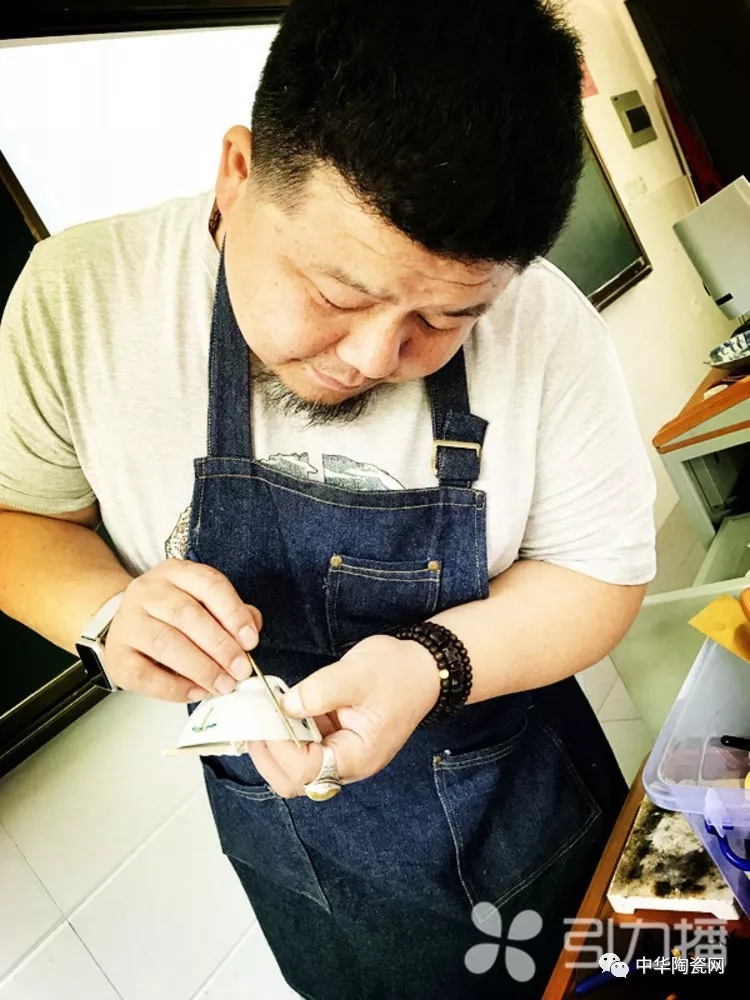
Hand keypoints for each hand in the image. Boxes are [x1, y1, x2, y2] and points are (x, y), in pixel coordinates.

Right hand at [102, 559, 262, 701]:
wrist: (125, 624)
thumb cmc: (172, 615)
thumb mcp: (203, 602)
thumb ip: (229, 612)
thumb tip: (251, 628)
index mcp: (175, 572)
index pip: (208, 585)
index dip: (233, 613)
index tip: (250, 641)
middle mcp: (148, 591)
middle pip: (186, 615)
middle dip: (220, 646)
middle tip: (240, 669)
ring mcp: (128, 622)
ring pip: (166, 643)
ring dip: (201, 668)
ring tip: (223, 684)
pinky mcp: (117, 656)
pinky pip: (146, 674)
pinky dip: (175, 687)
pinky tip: (197, 691)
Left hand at [245, 633, 440, 797]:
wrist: (424, 667)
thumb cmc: (398, 672)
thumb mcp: (357, 674)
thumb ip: (318, 691)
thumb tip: (283, 706)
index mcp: (358, 756)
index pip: (306, 770)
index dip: (279, 747)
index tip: (263, 718)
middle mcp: (347, 763)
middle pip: (294, 781)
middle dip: (268, 755)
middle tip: (253, 722)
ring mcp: (340, 752)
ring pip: (293, 767)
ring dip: (273, 744)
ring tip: (260, 713)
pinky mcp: (333, 738)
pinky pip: (301, 746)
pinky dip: (284, 732)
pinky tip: (277, 708)